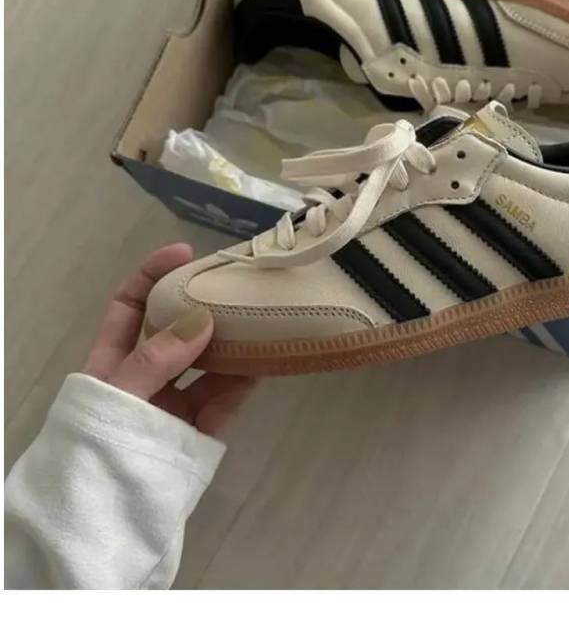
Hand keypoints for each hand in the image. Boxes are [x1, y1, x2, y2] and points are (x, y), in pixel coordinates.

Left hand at [83, 243, 254, 436]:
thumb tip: (202, 318)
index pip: (129, 304)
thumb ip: (157, 358)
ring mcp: (176, 401)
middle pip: (177, 327)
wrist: (103, 520)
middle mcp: (147, 374)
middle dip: (204, 302)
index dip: (153, 274)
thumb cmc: (97, 446)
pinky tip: (266, 356)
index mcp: (112, 360)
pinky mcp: (201, 428)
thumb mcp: (118, 394)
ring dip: (233, 338)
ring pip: (208, 359)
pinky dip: (247, 376)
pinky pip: (227, 395)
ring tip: (260, 314)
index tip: (185, 253)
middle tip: (236, 281)